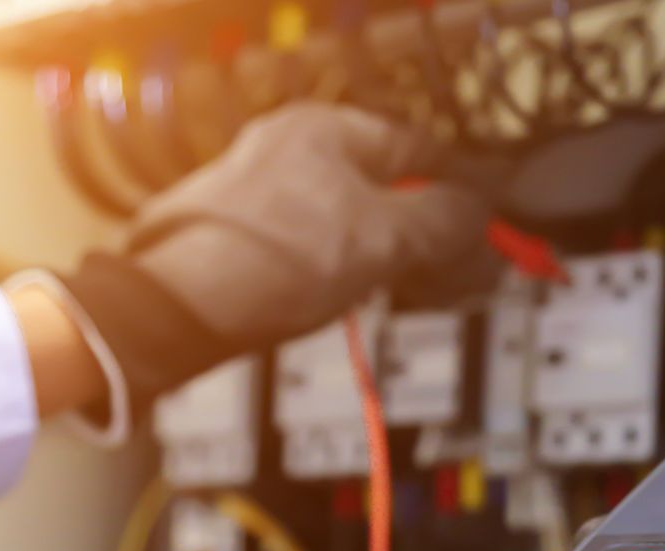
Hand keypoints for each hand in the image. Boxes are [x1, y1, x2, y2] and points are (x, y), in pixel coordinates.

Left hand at [50, 102, 502, 408]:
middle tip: (459, 273)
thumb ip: (443, 221)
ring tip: (416, 293)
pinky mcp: (241, 235)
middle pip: (384, 185)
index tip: (491, 225)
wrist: (173, 308)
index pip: (418, 148)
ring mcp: (262, 192)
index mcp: (326, 129)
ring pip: (350, 218)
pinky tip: (355, 300)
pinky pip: (314, 244)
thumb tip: (482, 217)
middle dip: (427, 230)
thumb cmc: (276, 260)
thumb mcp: (382, 239)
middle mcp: (290, 148)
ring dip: (390, 255)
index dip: (462, 188)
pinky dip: (346, 269)